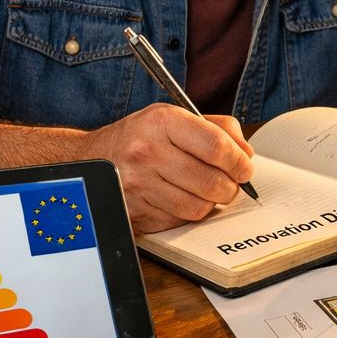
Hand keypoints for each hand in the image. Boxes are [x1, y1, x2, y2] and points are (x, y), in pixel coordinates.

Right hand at [87, 103, 254, 231]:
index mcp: (161, 122)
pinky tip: (183, 198)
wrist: (90, 158)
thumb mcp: (173, 117)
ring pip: (198, 207)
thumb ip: (216, 128)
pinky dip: (189, 213)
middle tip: (233, 183)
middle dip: (231, 186)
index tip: (245, 166)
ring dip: (212, 202)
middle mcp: (146, 152)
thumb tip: (246, 154)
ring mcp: (138, 185)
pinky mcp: (134, 211)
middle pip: (211, 181)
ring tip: (208, 191)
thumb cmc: (140, 137)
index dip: (239, 160)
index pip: (216, 146)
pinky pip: (179, 220)